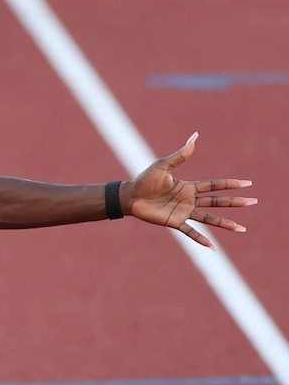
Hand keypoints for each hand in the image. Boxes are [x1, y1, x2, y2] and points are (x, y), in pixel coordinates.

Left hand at [129, 132, 256, 248]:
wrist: (130, 195)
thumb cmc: (145, 180)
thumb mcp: (163, 165)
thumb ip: (180, 155)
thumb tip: (194, 136)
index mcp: (188, 187)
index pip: (214, 185)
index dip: (230, 184)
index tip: (247, 184)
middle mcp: (189, 200)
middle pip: (217, 201)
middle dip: (235, 202)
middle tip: (253, 202)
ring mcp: (183, 212)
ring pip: (209, 219)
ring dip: (225, 223)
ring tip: (241, 229)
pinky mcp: (174, 222)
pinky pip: (190, 232)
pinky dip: (201, 239)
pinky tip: (213, 247)